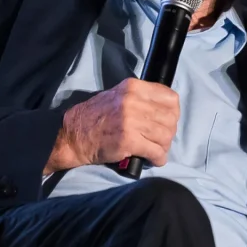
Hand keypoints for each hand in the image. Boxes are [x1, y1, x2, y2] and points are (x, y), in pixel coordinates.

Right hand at [44, 78, 178, 173]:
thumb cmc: (96, 116)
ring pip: (165, 136)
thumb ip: (141, 98)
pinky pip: (156, 152)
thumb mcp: (118, 95)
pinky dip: (159, 158)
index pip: (170, 98)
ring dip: (164, 146)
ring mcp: (131, 121)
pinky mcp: (129, 141)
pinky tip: (153, 159)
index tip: (167, 120)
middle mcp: (134, 101)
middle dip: (169, 132)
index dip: (173, 112)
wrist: (73, 136)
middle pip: (170, 118)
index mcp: (133, 87)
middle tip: (161, 139)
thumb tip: (166, 109)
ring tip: (156, 150)